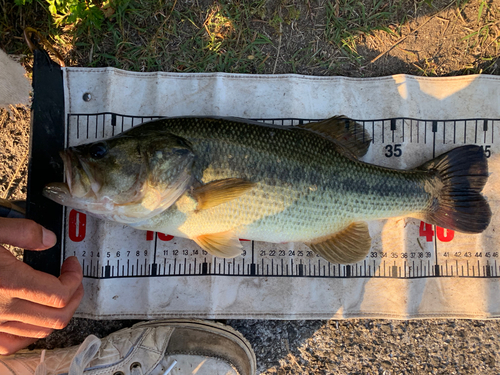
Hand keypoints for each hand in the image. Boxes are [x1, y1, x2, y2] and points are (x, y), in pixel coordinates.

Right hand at [0, 218, 82, 354]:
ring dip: (57, 312)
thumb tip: (48, 239)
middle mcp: (2, 308)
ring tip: (58, 293)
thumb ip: (23, 232)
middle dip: (74, 296)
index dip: (75, 279)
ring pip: (40, 331)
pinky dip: (31, 332)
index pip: (60, 294)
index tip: (72, 265)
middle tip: (72, 279)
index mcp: (9, 282)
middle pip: (57, 317)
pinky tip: (32, 315)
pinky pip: (14, 343)